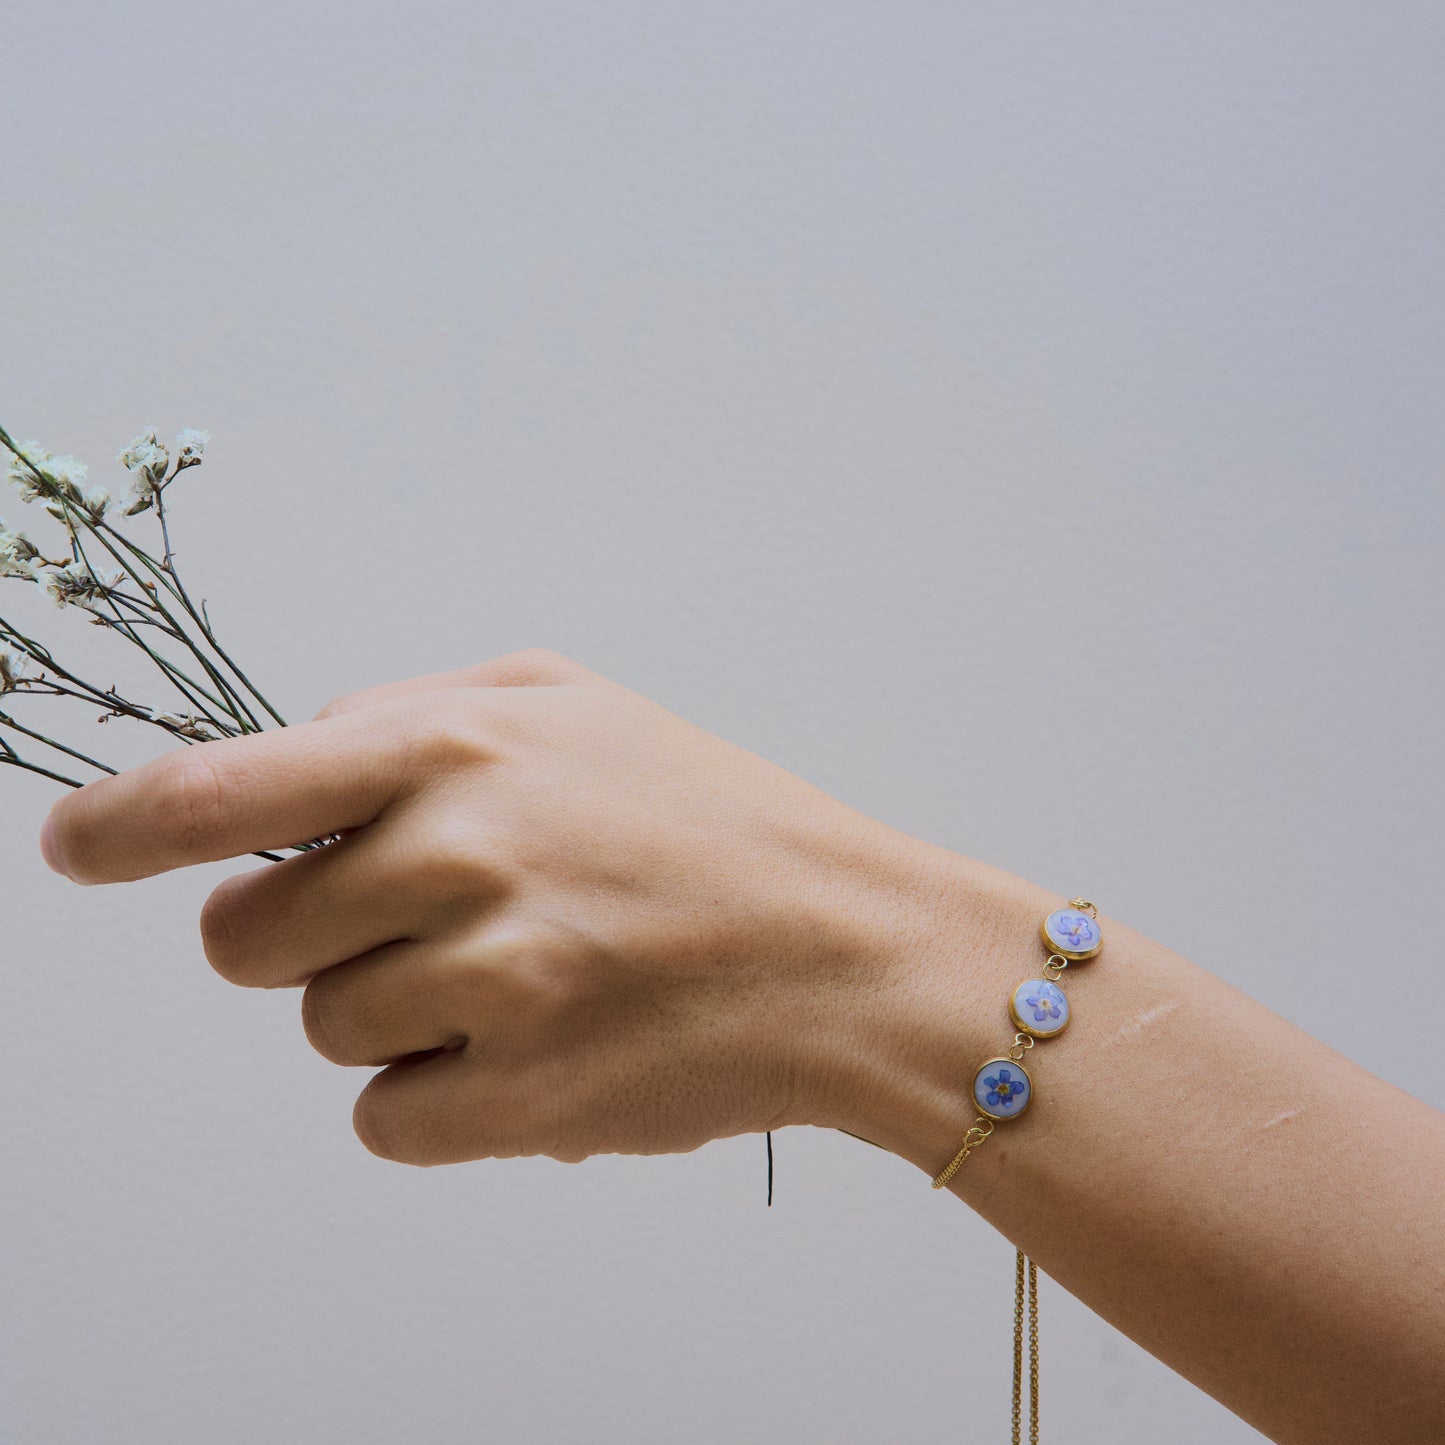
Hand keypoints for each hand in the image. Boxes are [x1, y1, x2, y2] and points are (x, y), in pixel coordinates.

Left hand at [39, 649, 959, 1165]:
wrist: (846, 945)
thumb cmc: (711, 819)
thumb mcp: (569, 702)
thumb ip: (412, 707)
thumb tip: (287, 756)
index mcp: (454, 745)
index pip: (222, 790)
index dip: (123, 826)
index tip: (79, 848)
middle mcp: (456, 855)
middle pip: (249, 941)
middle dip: (304, 938)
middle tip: (426, 917)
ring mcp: (488, 985)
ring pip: (322, 1031)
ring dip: (392, 1011)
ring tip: (520, 972)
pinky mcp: (520, 1103)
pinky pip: (386, 1120)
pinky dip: (439, 1093)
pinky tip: (537, 1042)